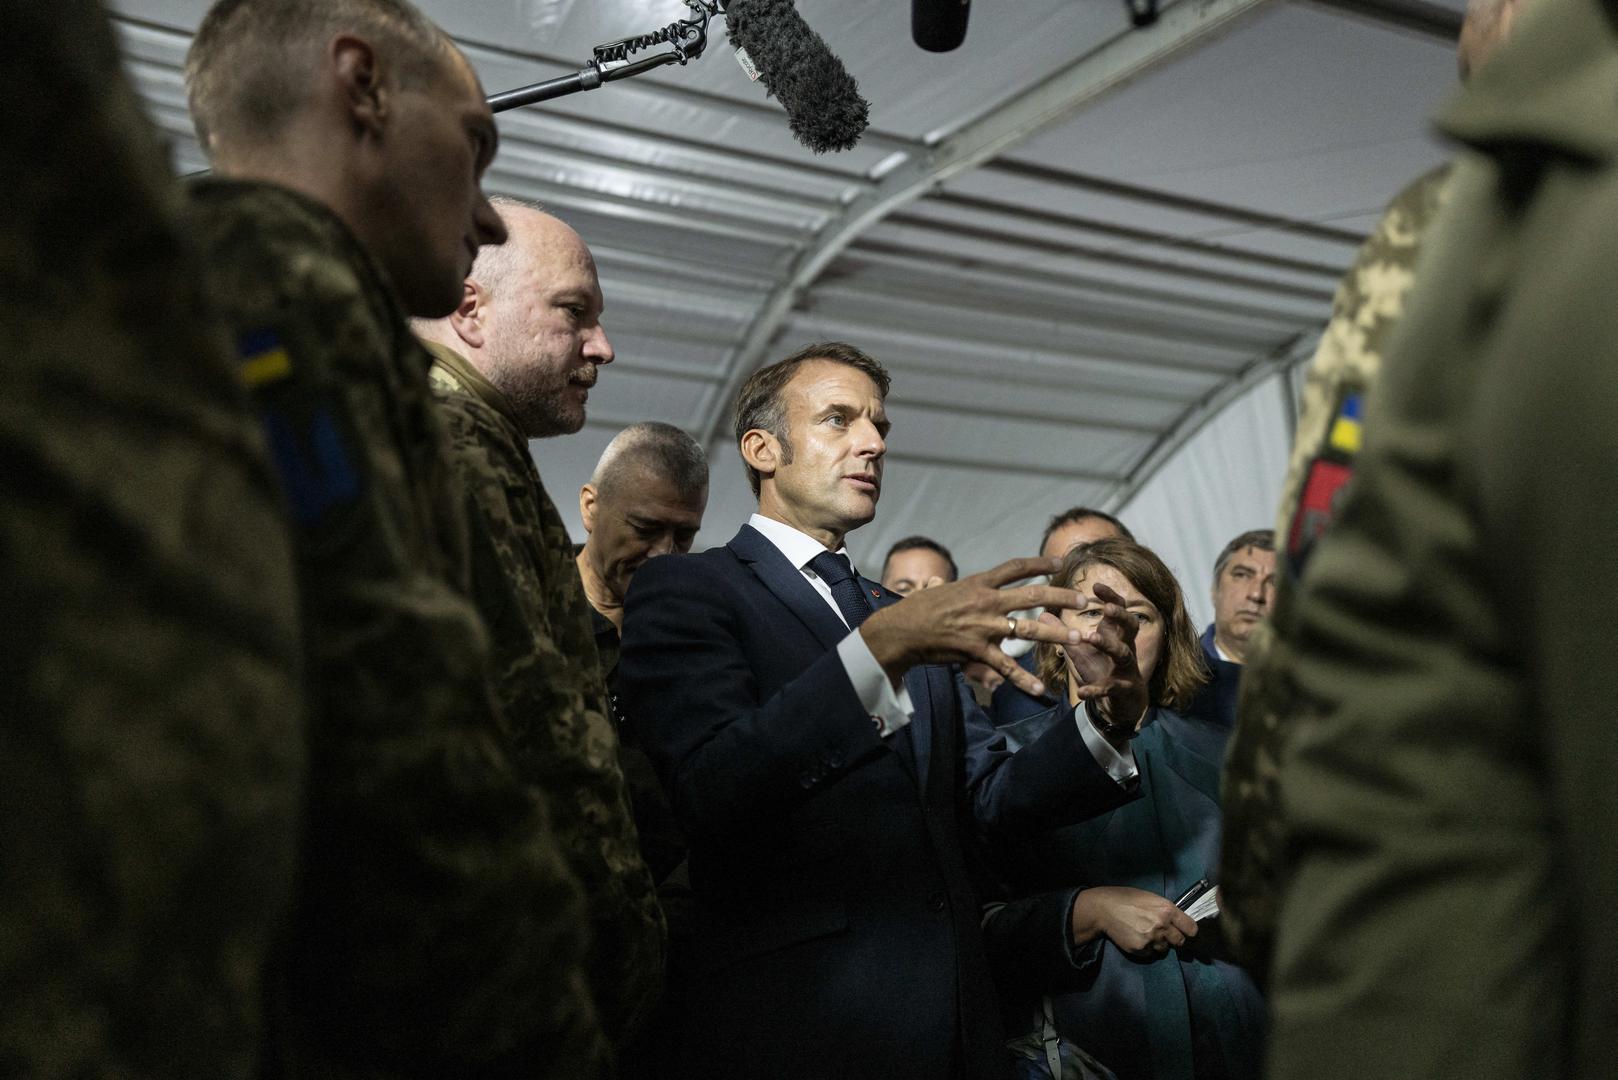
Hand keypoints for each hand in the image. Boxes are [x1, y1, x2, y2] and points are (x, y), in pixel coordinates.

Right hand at [860, 557, 1085, 696]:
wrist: (900, 631)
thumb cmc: (915, 610)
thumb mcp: (935, 591)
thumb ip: (946, 587)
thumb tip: (936, 579)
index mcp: (978, 583)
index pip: (1015, 568)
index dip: (1040, 564)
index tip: (1060, 563)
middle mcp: (986, 601)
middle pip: (1033, 596)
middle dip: (1062, 598)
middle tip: (1083, 601)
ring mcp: (983, 626)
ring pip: (1028, 630)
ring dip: (1056, 634)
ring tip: (1077, 638)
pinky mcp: (977, 650)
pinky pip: (1006, 666)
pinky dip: (1023, 679)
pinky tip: (1040, 689)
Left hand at [1041, 582, 1148, 737]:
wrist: (1120, 704)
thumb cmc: (1101, 669)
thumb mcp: (1080, 651)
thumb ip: (1065, 634)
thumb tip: (1042, 614)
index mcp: (1116, 635)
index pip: (1119, 610)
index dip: (1111, 596)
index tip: (1096, 585)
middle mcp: (1125, 648)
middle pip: (1131, 626)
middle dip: (1120, 615)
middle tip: (1106, 608)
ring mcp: (1126, 669)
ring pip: (1124, 653)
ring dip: (1109, 645)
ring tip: (1091, 637)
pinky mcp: (1122, 690)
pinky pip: (1111, 688)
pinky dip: (1097, 689)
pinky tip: (1082, 692)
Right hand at [1070, 886, 1197, 958]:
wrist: (1104, 909)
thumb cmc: (1127, 898)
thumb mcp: (1151, 898)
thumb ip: (1166, 910)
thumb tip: (1178, 922)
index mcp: (1167, 910)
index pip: (1191, 929)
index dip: (1189, 930)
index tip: (1185, 931)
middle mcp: (1162, 926)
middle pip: (1180, 942)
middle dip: (1175, 938)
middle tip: (1165, 933)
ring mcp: (1151, 939)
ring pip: (1165, 949)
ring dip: (1160, 944)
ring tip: (1147, 934)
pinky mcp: (1140, 950)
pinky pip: (1151, 953)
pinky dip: (1147, 948)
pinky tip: (1138, 938)